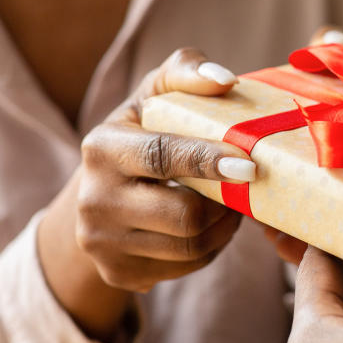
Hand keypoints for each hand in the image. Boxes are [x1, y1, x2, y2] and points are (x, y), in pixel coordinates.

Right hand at [37, 48, 254, 339]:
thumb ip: (187, 70)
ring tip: (231, 204)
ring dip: (223, 227)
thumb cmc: (143, 129)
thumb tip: (225, 81)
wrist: (98, 189)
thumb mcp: (156, 92)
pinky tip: (210, 226)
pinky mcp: (117, 273)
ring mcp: (101, 243)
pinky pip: (185, 269)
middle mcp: (93, 199)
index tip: (250, 165)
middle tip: (244, 187)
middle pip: (183, 216)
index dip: (209, 161)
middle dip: (225, 205)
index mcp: (102, 147)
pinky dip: (210, 248)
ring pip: (189, 249)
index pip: (162, 156)